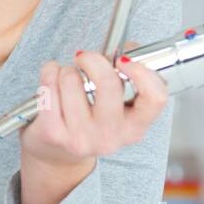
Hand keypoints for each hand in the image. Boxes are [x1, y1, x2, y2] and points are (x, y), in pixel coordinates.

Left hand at [17, 43, 168, 203]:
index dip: (143, 73)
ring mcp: (81, 138)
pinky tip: (52, 79)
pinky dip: (49, 74)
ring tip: (68, 77)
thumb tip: (129, 49)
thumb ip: (129, 75)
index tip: (124, 60)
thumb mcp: (118, 105)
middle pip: (108, 83)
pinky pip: (49, 88)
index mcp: (135, 127)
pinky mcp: (54, 134)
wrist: (58, 154)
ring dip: (66, 69)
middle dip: (92, 60)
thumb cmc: (91, 119)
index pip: (155, 98)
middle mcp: (111, 136)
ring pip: (72, 80)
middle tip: (85, 58)